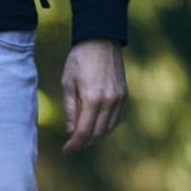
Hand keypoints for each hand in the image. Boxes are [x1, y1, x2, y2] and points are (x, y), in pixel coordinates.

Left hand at [61, 39, 127, 153]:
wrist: (101, 40)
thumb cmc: (80, 60)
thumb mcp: (68, 84)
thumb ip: (70, 109)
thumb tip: (71, 131)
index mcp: (93, 99)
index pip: (84, 132)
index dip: (74, 145)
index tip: (65, 150)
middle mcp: (109, 101)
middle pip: (97, 133)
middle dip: (84, 142)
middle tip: (72, 145)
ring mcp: (120, 98)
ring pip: (109, 128)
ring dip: (96, 136)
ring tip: (83, 136)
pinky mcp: (125, 94)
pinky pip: (118, 119)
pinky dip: (108, 126)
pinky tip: (97, 124)